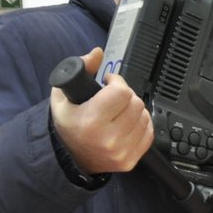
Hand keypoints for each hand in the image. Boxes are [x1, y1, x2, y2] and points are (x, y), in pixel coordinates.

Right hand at [49, 48, 152, 173]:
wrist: (71, 158)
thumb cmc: (68, 125)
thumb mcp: (63, 96)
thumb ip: (80, 70)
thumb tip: (97, 53)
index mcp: (91, 121)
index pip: (121, 92)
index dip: (117, 82)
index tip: (109, 82)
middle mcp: (109, 138)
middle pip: (135, 102)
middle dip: (126, 94)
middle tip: (114, 96)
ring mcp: (122, 151)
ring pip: (144, 116)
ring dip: (135, 108)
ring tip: (120, 109)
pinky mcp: (132, 160)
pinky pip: (148, 132)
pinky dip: (141, 123)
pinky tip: (128, 122)